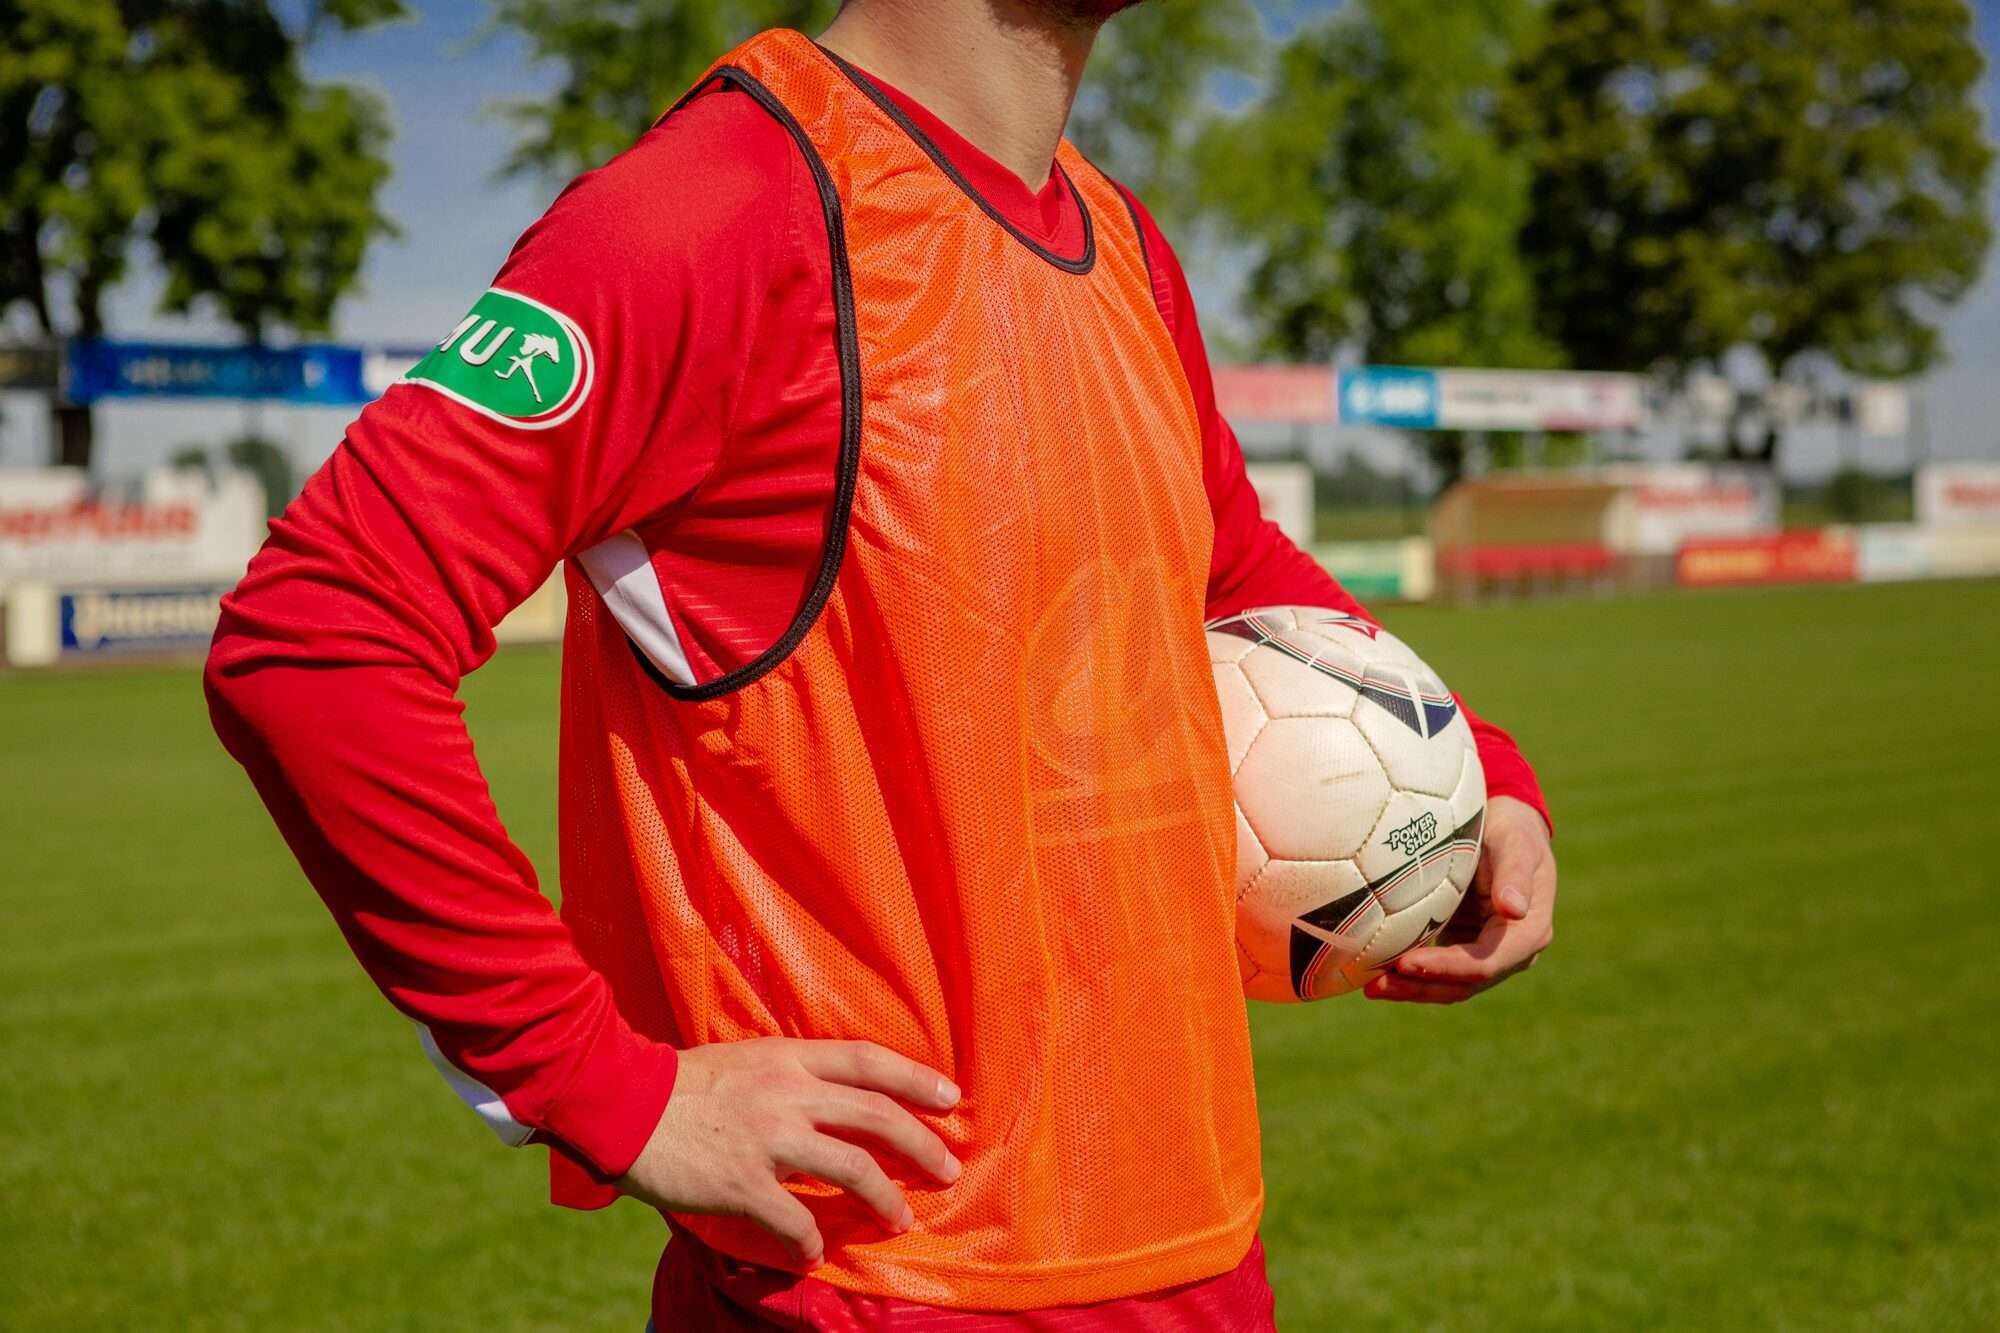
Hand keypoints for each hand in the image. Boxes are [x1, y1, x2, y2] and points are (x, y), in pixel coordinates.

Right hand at [615, 1038, 961, 1269]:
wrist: (621, 1102)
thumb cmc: (681, 1083)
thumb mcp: (746, 1059)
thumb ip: (788, 1074)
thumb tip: (828, 1099)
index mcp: (788, 1058)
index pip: (868, 1060)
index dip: (916, 1077)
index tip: (952, 1098)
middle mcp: (787, 1093)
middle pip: (876, 1114)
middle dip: (920, 1144)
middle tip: (947, 1168)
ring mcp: (769, 1138)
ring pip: (852, 1168)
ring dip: (885, 1199)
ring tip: (902, 1219)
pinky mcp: (744, 1182)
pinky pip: (795, 1219)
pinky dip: (810, 1242)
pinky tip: (813, 1255)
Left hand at [1368, 794, 1555, 1003]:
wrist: (1508, 828)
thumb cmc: (1511, 830)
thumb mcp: (1514, 844)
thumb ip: (1514, 875)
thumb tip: (1514, 910)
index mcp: (1529, 933)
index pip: (1483, 964)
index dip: (1444, 968)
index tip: (1405, 964)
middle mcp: (1513, 953)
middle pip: (1463, 984)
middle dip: (1419, 987)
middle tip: (1375, 985)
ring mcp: (1490, 955)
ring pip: (1449, 986)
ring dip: (1411, 989)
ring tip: (1370, 987)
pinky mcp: (1467, 948)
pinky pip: (1439, 972)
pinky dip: (1411, 976)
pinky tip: (1378, 973)